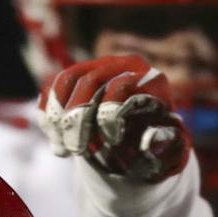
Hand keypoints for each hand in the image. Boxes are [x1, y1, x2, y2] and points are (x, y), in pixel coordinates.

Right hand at [37, 54, 191, 183]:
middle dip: (77, 119)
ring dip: (58, 117)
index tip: (109, 143)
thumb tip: (150, 139)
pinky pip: (53, 88)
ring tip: (62, 150)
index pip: (121, 86)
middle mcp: (122, 66)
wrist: (141, 140)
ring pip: (66, 80)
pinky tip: (56, 141)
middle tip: (76, 150)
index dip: (109, 115)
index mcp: (149, 79)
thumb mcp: (168, 149)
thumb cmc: (157, 145)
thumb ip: (165, 145)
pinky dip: (49, 115)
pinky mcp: (77, 79)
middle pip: (88, 81)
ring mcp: (96, 68)